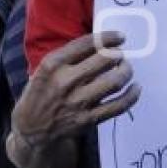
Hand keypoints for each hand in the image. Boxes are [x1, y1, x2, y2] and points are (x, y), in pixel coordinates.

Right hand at [11, 31, 140, 147]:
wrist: (31, 130)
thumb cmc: (41, 94)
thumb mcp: (44, 70)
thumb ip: (68, 57)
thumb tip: (102, 43)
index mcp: (52, 65)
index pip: (87, 43)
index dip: (108, 37)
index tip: (120, 37)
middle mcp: (65, 81)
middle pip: (106, 60)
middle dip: (118, 55)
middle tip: (120, 56)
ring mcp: (77, 102)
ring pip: (115, 81)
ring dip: (126, 71)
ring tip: (126, 69)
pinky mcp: (88, 119)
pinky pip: (118, 105)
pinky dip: (132, 95)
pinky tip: (135, 88)